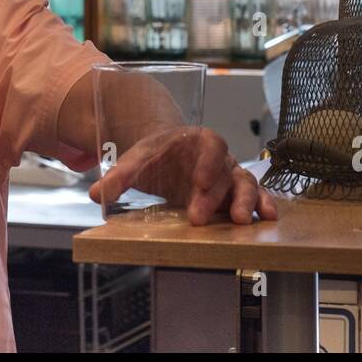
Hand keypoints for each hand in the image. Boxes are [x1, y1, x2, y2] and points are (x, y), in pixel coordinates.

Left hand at [88, 126, 278, 225]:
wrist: (168, 155)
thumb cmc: (155, 156)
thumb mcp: (135, 161)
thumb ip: (118, 176)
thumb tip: (95, 193)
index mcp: (196, 139)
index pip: (209, 143)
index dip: (208, 161)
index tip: (200, 181)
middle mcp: (218, 156)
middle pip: (225, 170)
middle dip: (214, 194)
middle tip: (199, 217)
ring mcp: (229, 175)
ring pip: (245, 183)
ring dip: (245, 201)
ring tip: (241, 221)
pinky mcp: (233, 193)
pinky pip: (253, 196)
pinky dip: (262, 205)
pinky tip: (266, 219)